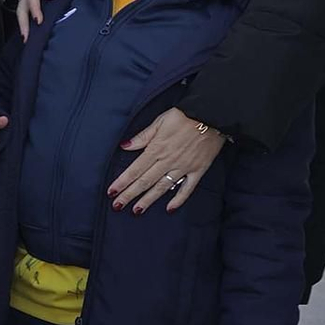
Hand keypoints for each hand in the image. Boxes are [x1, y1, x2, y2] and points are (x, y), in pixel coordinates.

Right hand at [17, 0, 75, 35]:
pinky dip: (25, 20)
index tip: (39, 22)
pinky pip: (24, 9)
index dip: (35, 10)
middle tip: (27, 37)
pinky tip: (28, 29)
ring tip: (26, 37)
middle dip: (23, 22)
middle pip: (22, 6)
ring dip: (22, 23)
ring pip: (21, 9)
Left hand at [109, 107, 225, 214]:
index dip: (122, 182)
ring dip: (149, 200)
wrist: (213, 114)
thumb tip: (125, 146)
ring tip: (137, 211)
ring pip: (162, 187)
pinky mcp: (198, 170)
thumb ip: (143, 136)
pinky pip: (187, 188)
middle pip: (145, 181)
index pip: (135, 169)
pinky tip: (169, 209)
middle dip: (130, 195)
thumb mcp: (160, 121)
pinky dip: (178, 199)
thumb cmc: (185, 115)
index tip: (111, 192)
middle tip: (117, 206)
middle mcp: (168, 161)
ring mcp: (183, 167)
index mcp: (156, 149)